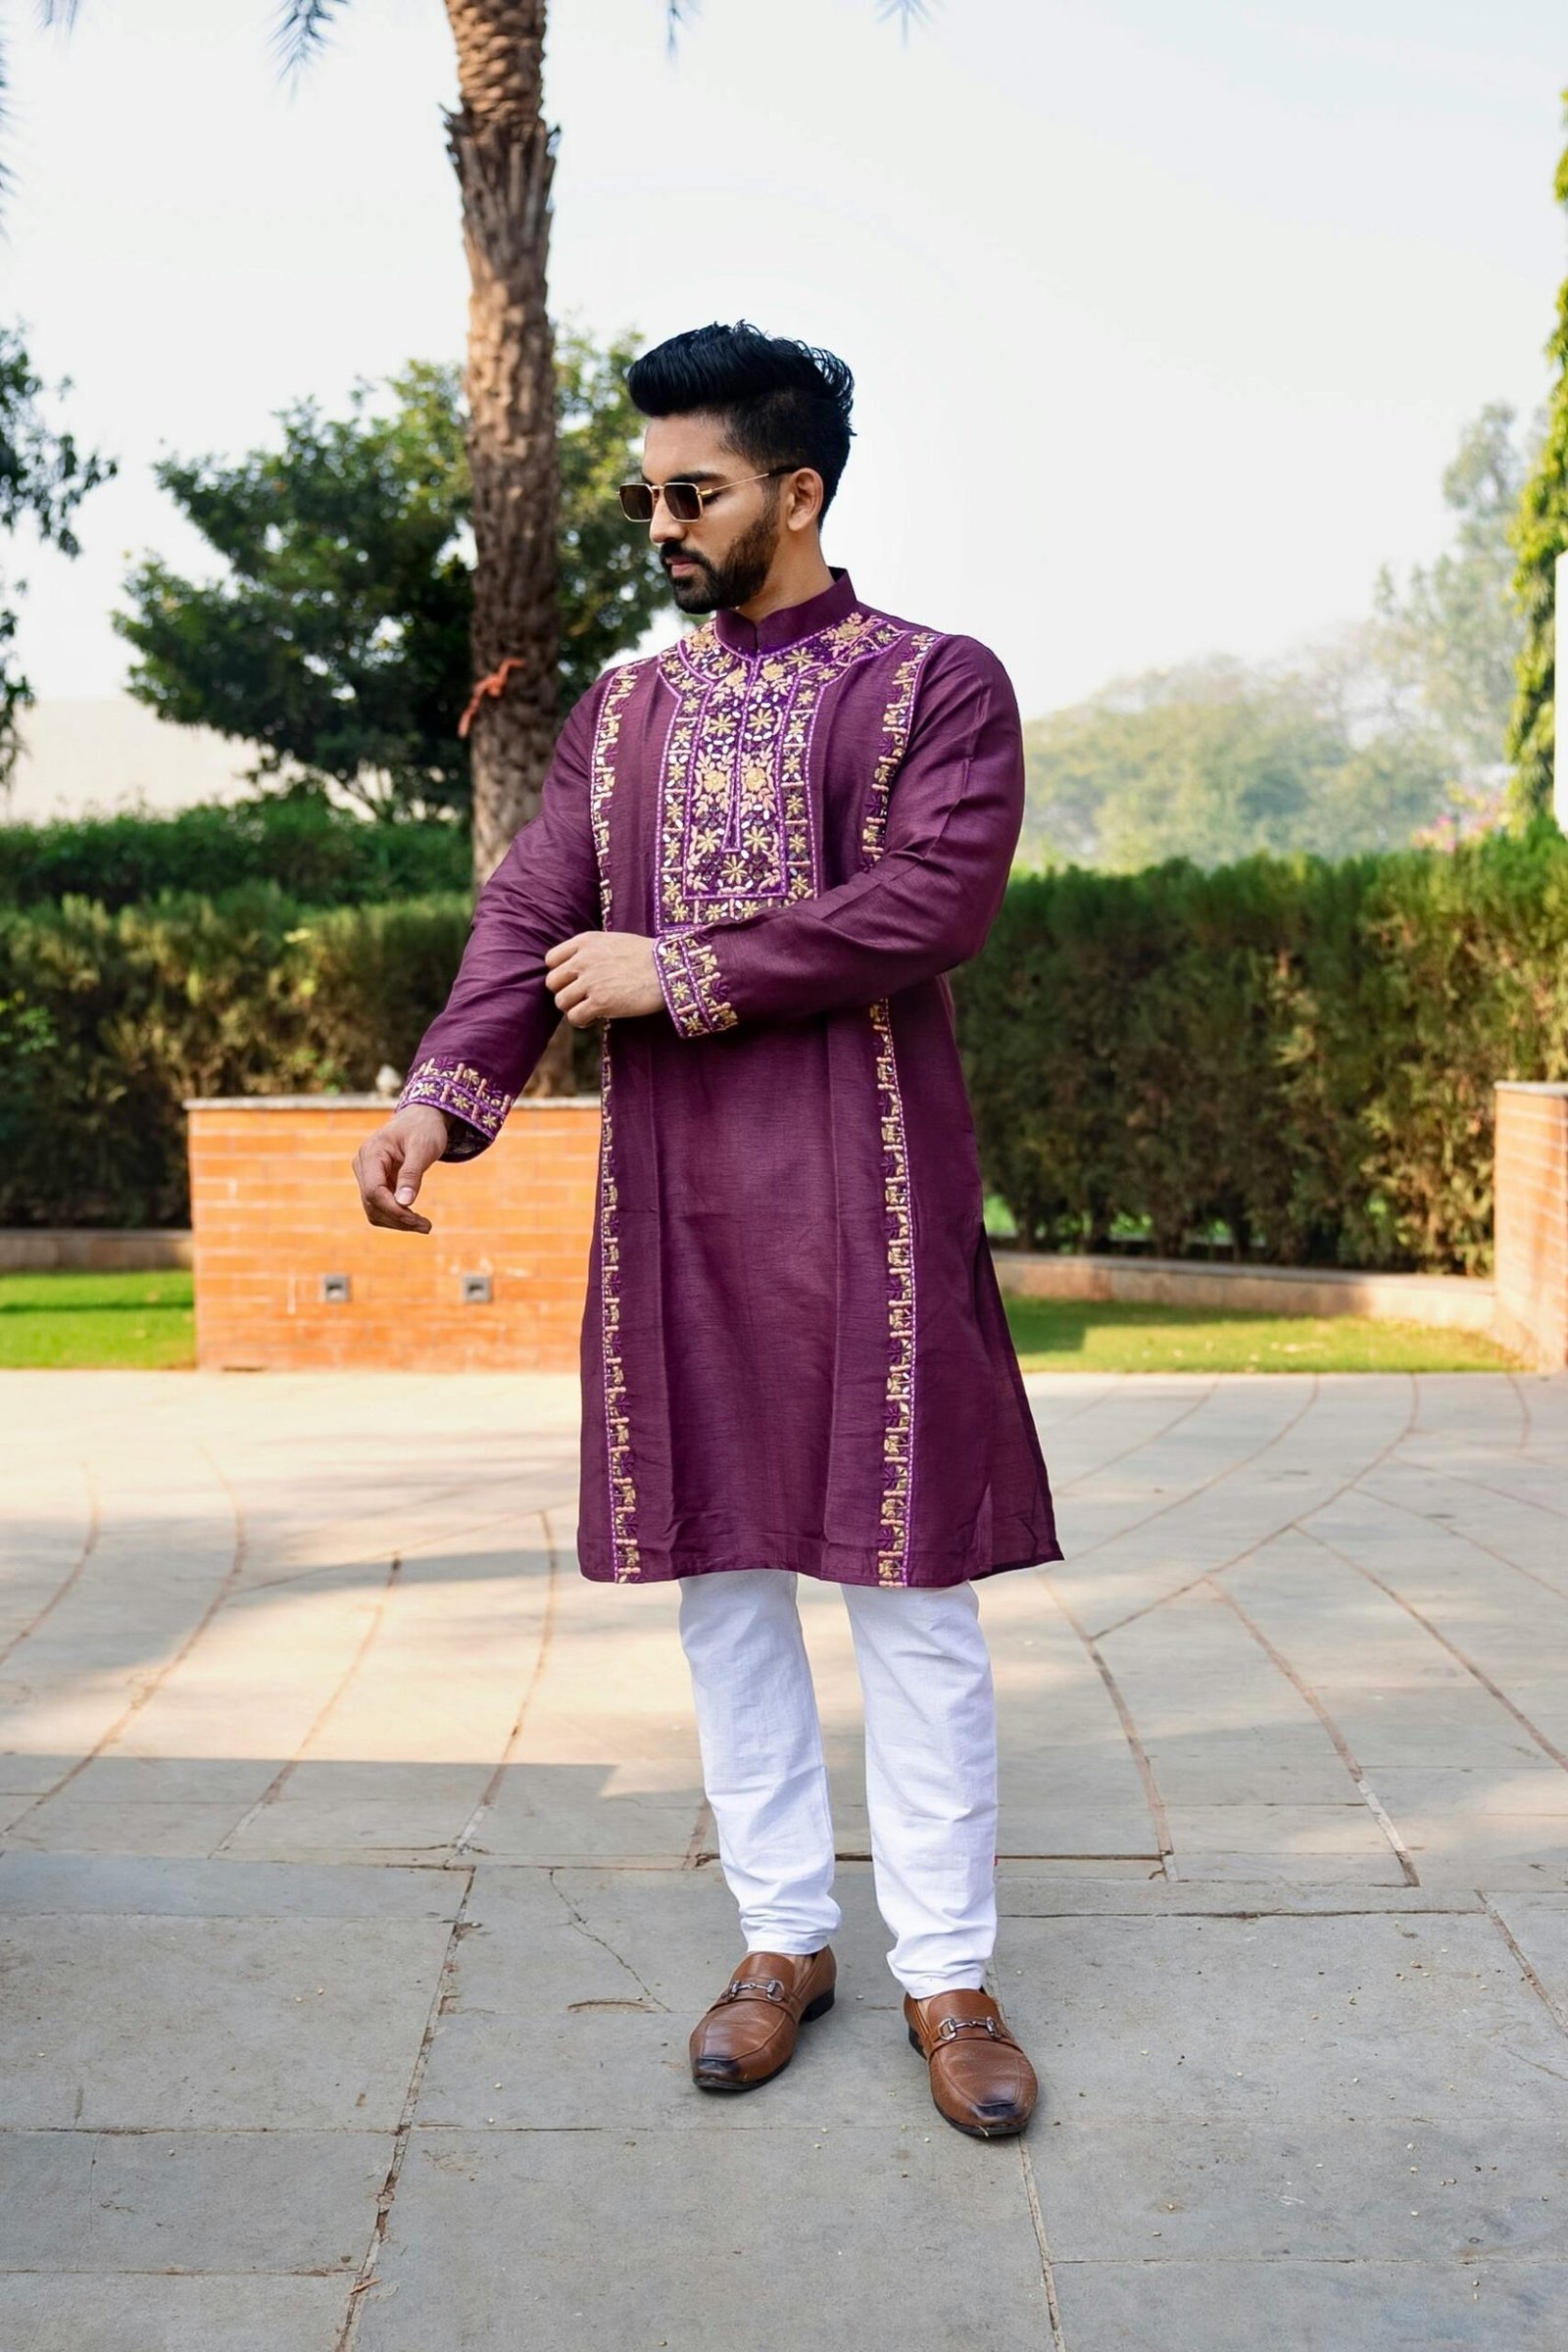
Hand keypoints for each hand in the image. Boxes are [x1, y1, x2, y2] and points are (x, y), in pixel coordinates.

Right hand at [351, 1105, 450, 1233]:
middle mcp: (363, 1165)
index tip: (416, 1221)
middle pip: (372, 1203)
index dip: (393, 1209)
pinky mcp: (376, 1182)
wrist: (422, 1118)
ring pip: (374, 1209)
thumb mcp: (422, 1148)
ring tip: (424, 1225)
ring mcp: (367, 1174)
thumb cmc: (424, 1129)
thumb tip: (404, 1203)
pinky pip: (381, 1205)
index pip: (373, 1191)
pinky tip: (415, 1219)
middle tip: (427, 1227)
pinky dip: (397, 1215)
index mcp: (371, 1153)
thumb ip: (412, 1174)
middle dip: (398, 1219)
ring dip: (397, 1221)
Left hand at [544, 931, 662, 1026]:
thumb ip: (591, 951)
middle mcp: (583, 960)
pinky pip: (574, 1017)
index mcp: (585, 942)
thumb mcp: (614, 941)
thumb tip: (576, 970)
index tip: (574, 981)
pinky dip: (582, 1021)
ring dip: (573, 1008)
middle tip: (583, 998)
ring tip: (590, 1009)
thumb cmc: (648, 957)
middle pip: (553, 983)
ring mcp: (590, 981)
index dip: (561, 973)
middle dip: (566, 992)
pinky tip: (595, 1018)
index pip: (551, 960)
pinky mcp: (599, 1002)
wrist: (670, 970)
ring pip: (561, 1002)